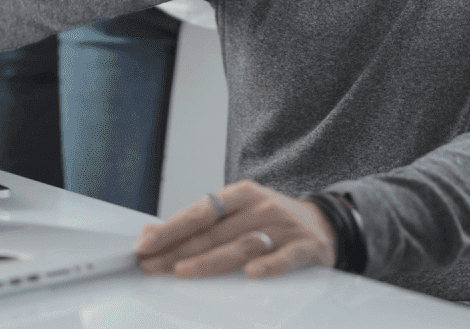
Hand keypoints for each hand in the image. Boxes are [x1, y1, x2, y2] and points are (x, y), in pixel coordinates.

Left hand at [134, 180, 336, 278]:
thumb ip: (199, 224)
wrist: (325, 223)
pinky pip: (286, 257)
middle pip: (214, 231)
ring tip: (182, 271)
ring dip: (210, 260)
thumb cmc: (270, 220)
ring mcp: (283, 226)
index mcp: (240, 194)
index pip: (199, 211)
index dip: (170, 228)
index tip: (144, 244)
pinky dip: (268, 265)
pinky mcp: (306, 247)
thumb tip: (150, 232)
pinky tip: (251, 274)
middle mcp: (260, 206)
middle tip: (151, 265)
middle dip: (178, 249)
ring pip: (242, 244)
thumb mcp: (237, 212)